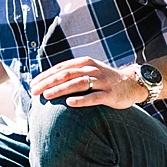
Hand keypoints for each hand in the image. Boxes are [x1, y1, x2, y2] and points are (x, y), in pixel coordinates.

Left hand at [30, 58, 145, 109]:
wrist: (133, 83)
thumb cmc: (105, 79)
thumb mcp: (89, 71)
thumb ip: (73, 73)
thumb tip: (49, 82)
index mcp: (85, 63)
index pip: (61, 68)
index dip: (46, 75)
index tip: (33, 84)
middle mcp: (92, 69)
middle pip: (66, 74)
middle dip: (48, 82)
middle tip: (34, 91)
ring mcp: (102, 81)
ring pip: (78, 84)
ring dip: (60, 89)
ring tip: (47, 95)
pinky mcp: (110, 94)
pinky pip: (94, 97)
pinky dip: (81, 100)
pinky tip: (69, 103)